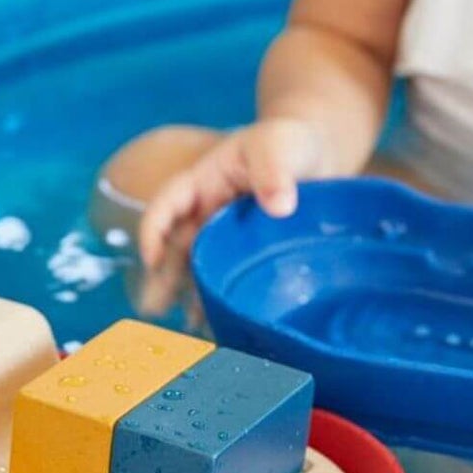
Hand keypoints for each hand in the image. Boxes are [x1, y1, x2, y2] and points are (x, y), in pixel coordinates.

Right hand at [136, 118, 326, 314]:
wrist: (319, 156)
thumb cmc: (291, 142)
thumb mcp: (280, 145)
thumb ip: (275, 170)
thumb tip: (280, 206)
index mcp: (204, 181)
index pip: (168, 203)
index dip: (154, 229)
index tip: (152, 259)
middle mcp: (207, 213)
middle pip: (177, 246)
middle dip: (163, 278)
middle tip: (153, 309)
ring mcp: (226, 237)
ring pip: (199, 269)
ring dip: (189, 297)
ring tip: (186, 330)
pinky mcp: (247, 256)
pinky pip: (227, 280)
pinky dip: (221, 303)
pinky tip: (221, 327)